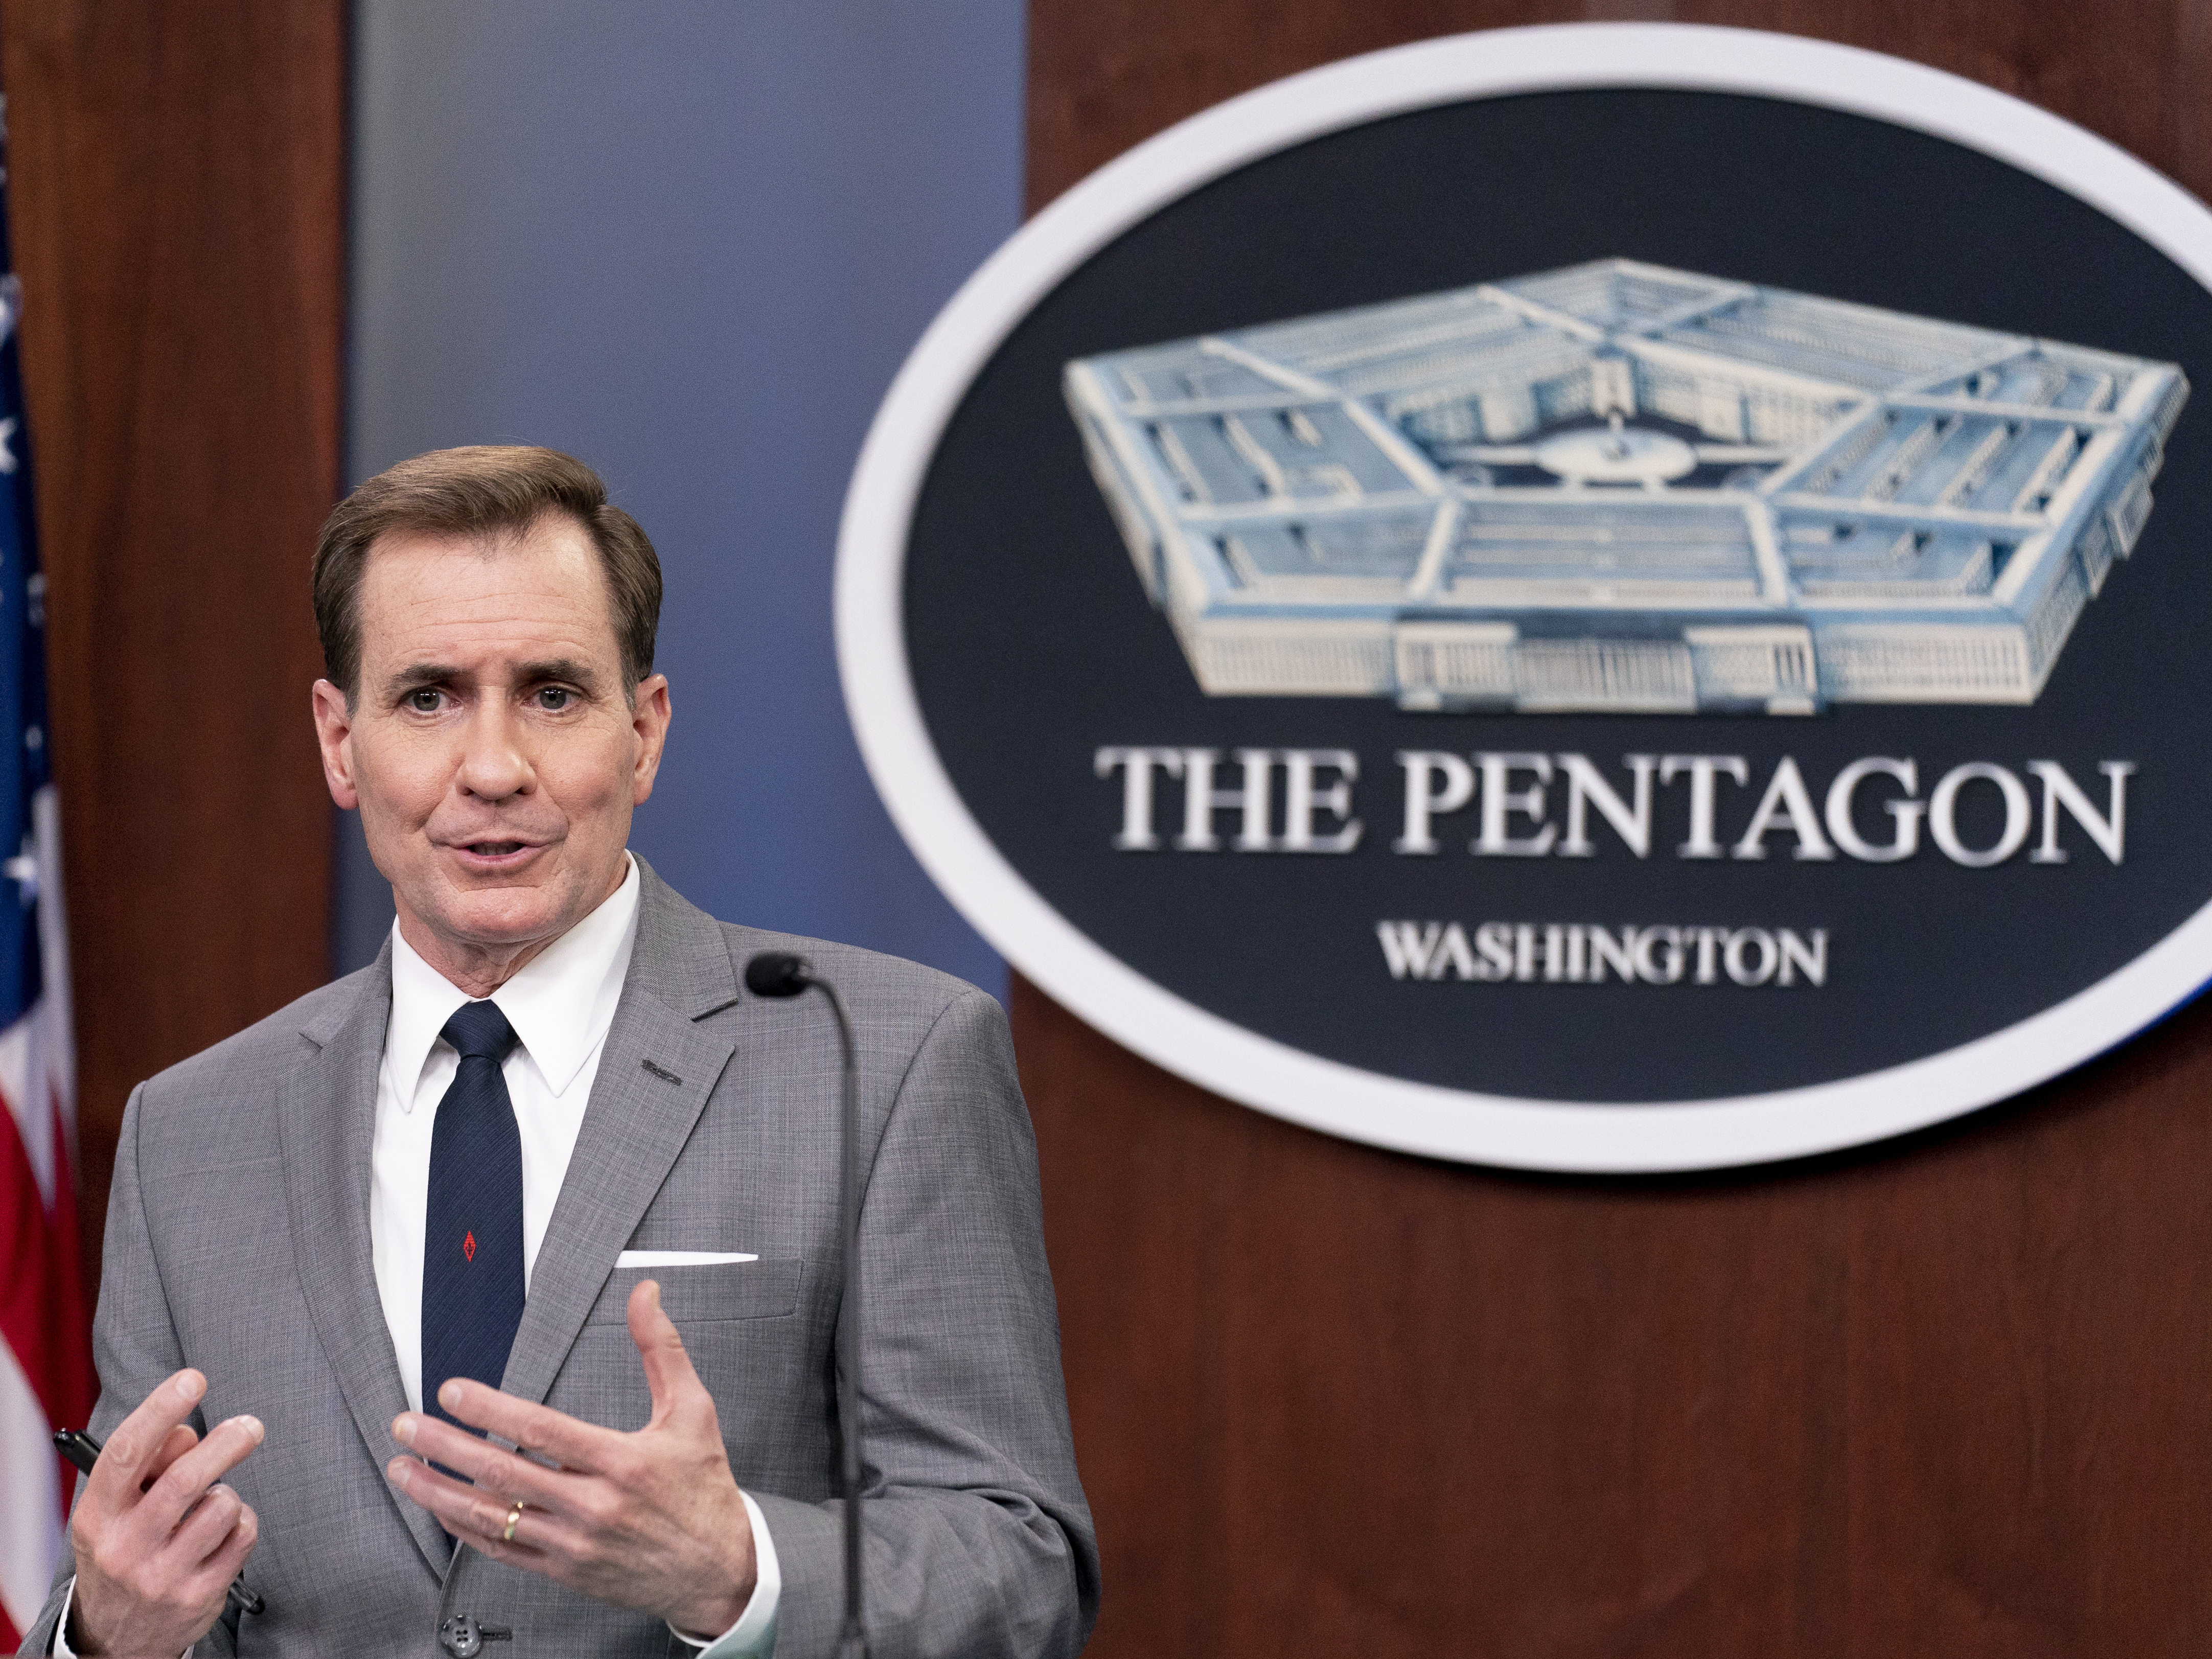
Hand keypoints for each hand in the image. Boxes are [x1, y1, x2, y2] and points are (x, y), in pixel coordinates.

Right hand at [67, 1369, 262, 1656]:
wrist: (116, 1638)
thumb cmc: (125, 1552)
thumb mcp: (118, 1511)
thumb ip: (150, 1465)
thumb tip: (186, 1431)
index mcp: (97, 1517)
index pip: (127, 1454)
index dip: (161, 1410)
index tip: (193, 1380)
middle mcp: (124, 1548)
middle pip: (186, 1478)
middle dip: (227, 1443)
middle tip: (250, 1426)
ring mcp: (161, 1576)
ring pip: (222, 1505)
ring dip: (227, 1495)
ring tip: (211, 1508)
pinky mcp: (198, 1596)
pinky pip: (242, 1535)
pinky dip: (242, 1523)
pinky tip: (220, 1536)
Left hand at [387, 1280, 756, 1638]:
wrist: (719, 1569)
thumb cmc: (704, 1488)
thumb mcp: (694, 1410)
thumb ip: (662, 1349)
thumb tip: (646, 1295)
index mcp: (622, 1462)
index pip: (541, 1430)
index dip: (490, 1408)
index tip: (452, 1391)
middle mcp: (593, 1506)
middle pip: (503, 1472)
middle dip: (445, 1446)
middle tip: (407, 1425)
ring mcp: (574, 1543)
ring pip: (492, 1517)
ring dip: (439, 1491)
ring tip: (403, 1468)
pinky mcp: (565, 1569)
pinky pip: (502, 1552)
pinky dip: (465, 1529)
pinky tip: (441, 1508)